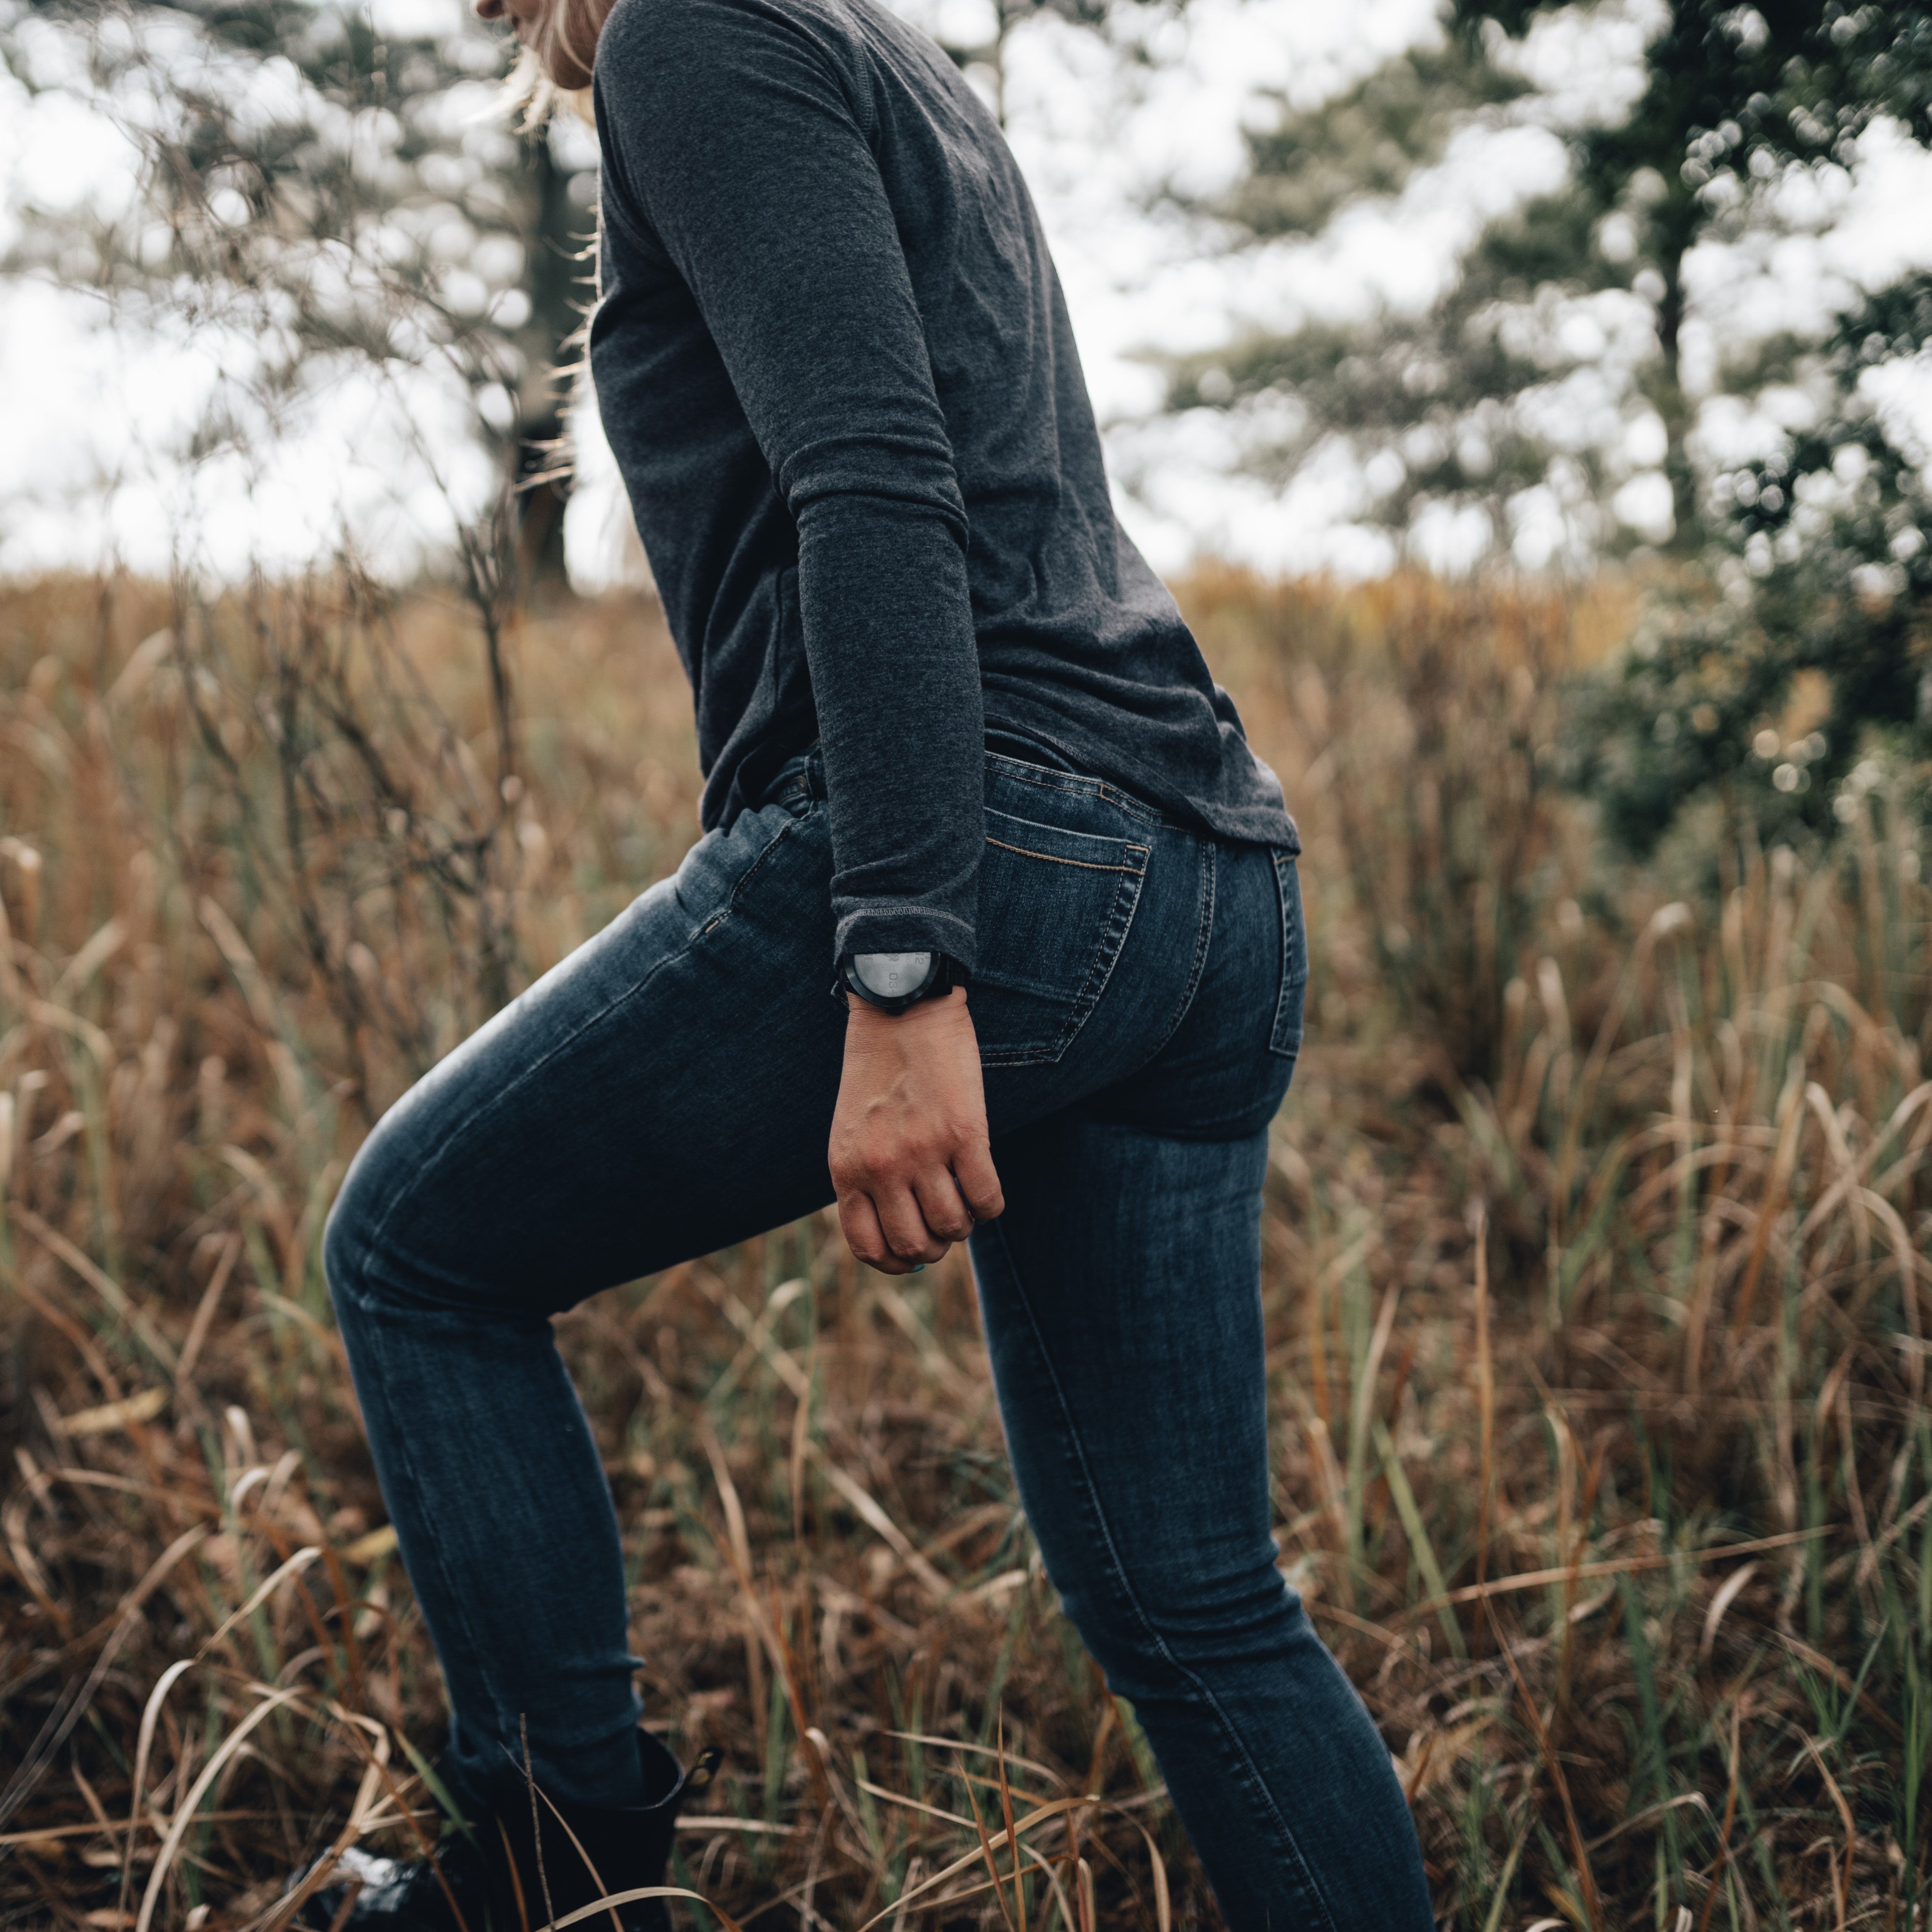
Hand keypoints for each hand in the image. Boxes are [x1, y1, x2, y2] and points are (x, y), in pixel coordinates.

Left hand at [829, 988, 1003, 1272]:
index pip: (867, 1247)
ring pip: (953, 1226)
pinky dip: (990, 1204)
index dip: (895, 1261)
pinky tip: (985, 1185)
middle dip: (934, 1244)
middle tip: (943, 1220)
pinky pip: (987, 1199)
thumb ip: (867, 1175)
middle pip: (914, 1245)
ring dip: (964, 1222)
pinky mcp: (964, 1133)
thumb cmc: (880, 1067)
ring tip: (964, 1196)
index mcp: (847, 1169)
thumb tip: (904, 1231)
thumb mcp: (853, 1128)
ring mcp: (923, 1152)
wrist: (902, 1008)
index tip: (912, 1251)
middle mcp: (881, 1167)